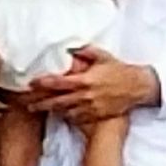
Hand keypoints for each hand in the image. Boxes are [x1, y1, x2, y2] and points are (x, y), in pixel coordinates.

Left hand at [26, 48, 158, 125]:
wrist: (138, 87)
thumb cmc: (120, 70)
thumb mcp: (102, 56)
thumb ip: (85, 51)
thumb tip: (71, 47)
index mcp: (84, 80)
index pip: (58, 83)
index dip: (43, 84)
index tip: (31, 84)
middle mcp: (85, 96)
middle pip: (57, 101)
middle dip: (40, 103)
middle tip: (27, 103)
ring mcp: (90, 107)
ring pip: (65, 111)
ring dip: (51, 110)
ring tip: (38, 109)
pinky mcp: (96, 115)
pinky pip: (77, 118)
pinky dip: (67, 116)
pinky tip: (59, 114)